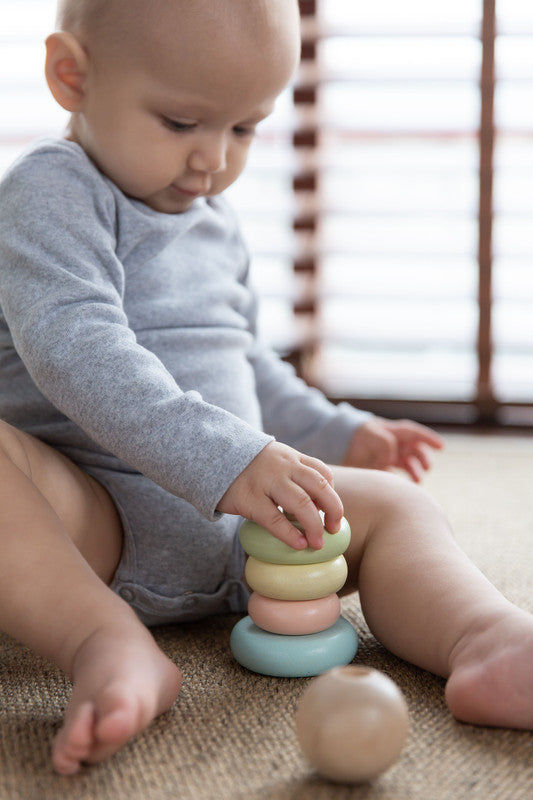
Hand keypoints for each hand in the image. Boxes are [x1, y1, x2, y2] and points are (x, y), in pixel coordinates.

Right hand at [216, 441, 342, 550]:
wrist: (211, 455)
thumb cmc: (246, 466)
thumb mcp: (272, 460)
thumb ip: (291, 474)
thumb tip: (313, 505)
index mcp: (291, 457)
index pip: (322, 473)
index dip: (332, 494)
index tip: (331, 512)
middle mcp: (283, 467)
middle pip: (320, 487)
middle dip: (334, 510)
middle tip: (334, 529)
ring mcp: (267, 482)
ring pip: (302, 504)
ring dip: (314, 526)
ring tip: (317, 543)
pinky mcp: (249, 499)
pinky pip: (275, 519)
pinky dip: (290, 534)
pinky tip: (298, 544)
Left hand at [342, 417, 443, 481]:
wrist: (337, 442)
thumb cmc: (355, 433)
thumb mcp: (370, 433)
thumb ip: (384, 444)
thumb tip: (391, 461)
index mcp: (393, 432)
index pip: (415, 434)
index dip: (429, 439)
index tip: (441, 447)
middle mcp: (394, 445)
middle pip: (415, 451)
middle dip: (423, 459)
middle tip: (426, 468)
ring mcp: (388, 457)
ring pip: (408, 464)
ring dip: (415, 471)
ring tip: (418, 480)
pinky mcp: (380, 468)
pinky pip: (395, 476)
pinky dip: (401, 481)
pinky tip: (403, 487)